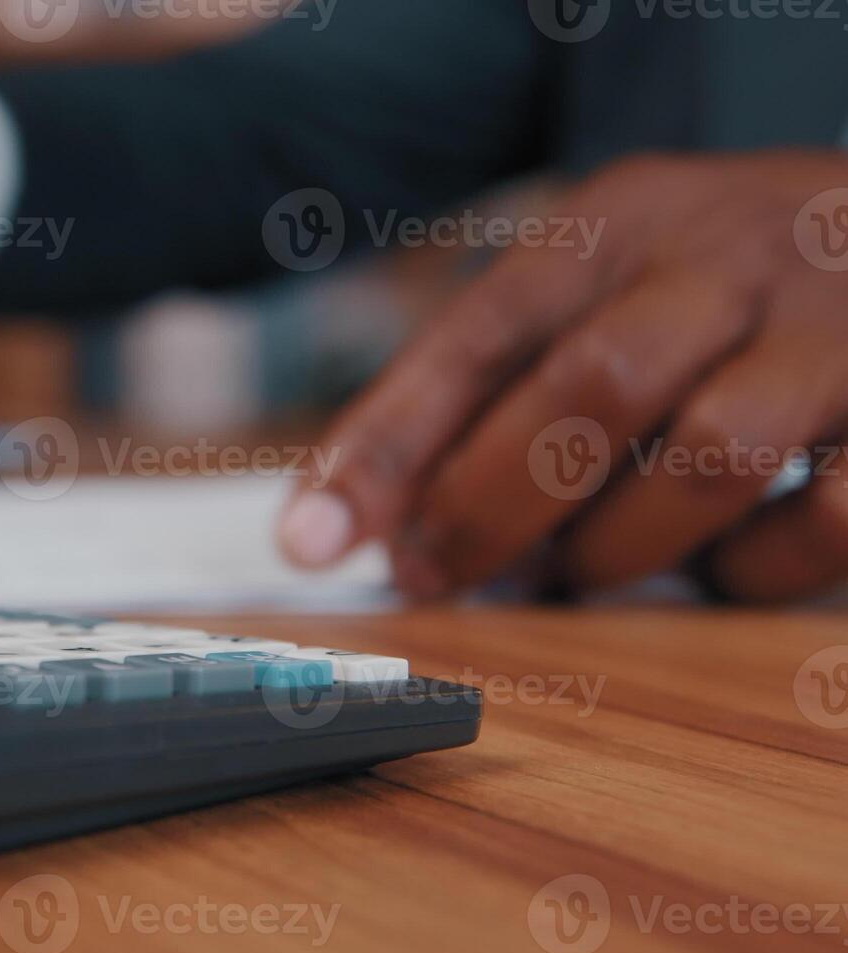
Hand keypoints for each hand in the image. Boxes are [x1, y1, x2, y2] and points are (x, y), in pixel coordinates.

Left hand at [278, 151, 847, 601]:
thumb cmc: (711, 279)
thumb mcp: (597, 280)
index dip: (389, 443)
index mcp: (622, 221)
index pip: (481, 330)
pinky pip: (827, 516)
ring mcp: (830, 331)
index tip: (314, 539)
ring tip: (573, 572)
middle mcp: (726, 259)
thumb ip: (485, 382)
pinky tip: (712, 570)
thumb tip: (346, 519)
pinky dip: (749, 570)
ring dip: (615, 546)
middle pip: (590, 388)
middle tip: (432, 575)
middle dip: (490, 504)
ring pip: (708, 457)